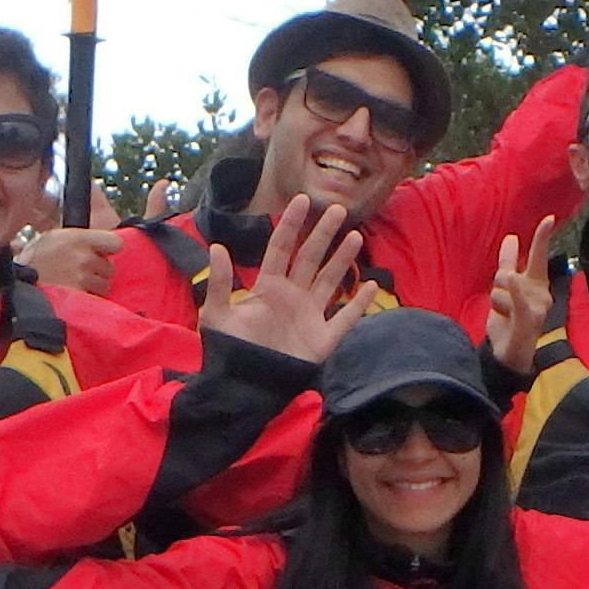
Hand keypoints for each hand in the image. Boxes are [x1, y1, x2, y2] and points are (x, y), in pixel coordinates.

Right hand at [21, 180, 129, 292]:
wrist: (20, 284)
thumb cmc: (34, 260)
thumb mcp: (51, 236)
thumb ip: (75, 230)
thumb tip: (87, 195)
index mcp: (78, 237)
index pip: (115, 242)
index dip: (110, 246)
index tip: (103, 250)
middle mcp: (84, 256)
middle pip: (109, 266)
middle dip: (98, 268)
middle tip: (81, 268)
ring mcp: (83, 277)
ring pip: (104, 283)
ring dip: (94, 284)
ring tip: (76, 281)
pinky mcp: (81, 296)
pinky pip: (96, 297)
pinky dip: (88, 296)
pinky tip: (74, 291)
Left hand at [202, 193, 367, 360]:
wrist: (244, 388)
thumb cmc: (228, 351)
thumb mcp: (216, 316)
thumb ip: (219, 283)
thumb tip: (218, 247)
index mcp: (268, 287)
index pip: (282, 248)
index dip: (291, 224)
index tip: (302, 200)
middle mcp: (292, 296)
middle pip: (310, 257)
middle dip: (323, 233)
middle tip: (338, 209)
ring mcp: (310, 316)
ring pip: (330, 281)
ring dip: (343, 260)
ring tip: (355, 236)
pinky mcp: (323, 339)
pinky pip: (345, 318)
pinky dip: (359, 304)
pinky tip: (371, 286)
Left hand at [488, 216, 557, 370]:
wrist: (508, 355)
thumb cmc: (509, 321)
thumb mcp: (504, 288)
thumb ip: (508, 263)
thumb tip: (511, 237)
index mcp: (537, 284)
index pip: (538, 256)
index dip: (541, 237)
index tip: (549, 219)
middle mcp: (541, 293)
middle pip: (506, 273)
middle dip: (497, 287)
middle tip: (504, 308)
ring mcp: (538, 306)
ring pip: (501, 288)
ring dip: (496, 304)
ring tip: (506, 318)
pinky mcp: (529, 320)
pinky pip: (519, 300)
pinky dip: (515, 292)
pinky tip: (513, 280)